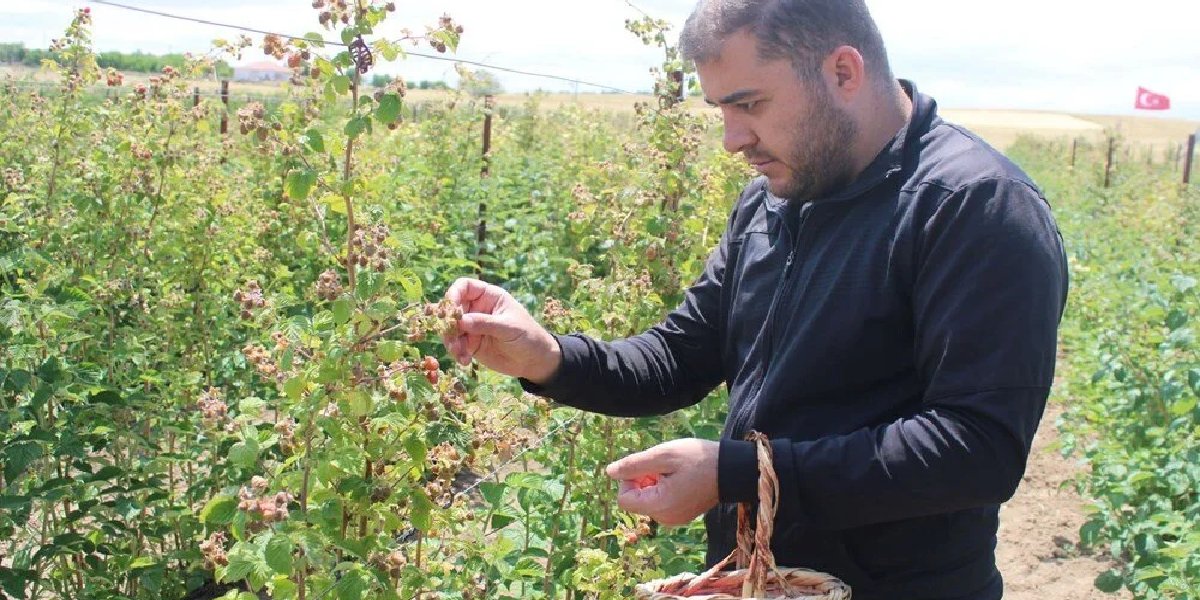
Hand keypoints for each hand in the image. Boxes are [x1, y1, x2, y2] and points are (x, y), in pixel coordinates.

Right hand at [441, 277, 560, 382]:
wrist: (534, 361)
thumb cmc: (527, 336)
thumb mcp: (509, 328)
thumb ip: (485, 323)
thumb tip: (461, 321)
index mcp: (489, 296)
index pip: (464, 286)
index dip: (454, 294)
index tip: (451, 310)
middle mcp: (477, 309)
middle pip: (452, 308)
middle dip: (448, 322)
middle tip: (451, 336)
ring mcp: (472, 327)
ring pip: (450, 328)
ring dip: (450, 340)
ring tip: (460, 353)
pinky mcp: (470, 343)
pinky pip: (455, 344)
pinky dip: (456, 352)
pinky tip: (465, 361)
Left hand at [605, 438, 718, 526]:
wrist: (731, 469)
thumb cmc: (698, 459)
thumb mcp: (663, 456)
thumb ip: (634, 465)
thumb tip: (609, 472)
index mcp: (659, 506)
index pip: (624, 499)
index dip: (629, 480)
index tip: (647, 466)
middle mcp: (665, 518)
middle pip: (636, 499)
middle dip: (642, 480)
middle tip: (663, 465)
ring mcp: (674, 519)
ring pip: (648, 500)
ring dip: (653, 482)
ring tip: (673, 470)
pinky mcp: (682, 515)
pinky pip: (661, 503)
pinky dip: (663, 488)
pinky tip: (680, 477)